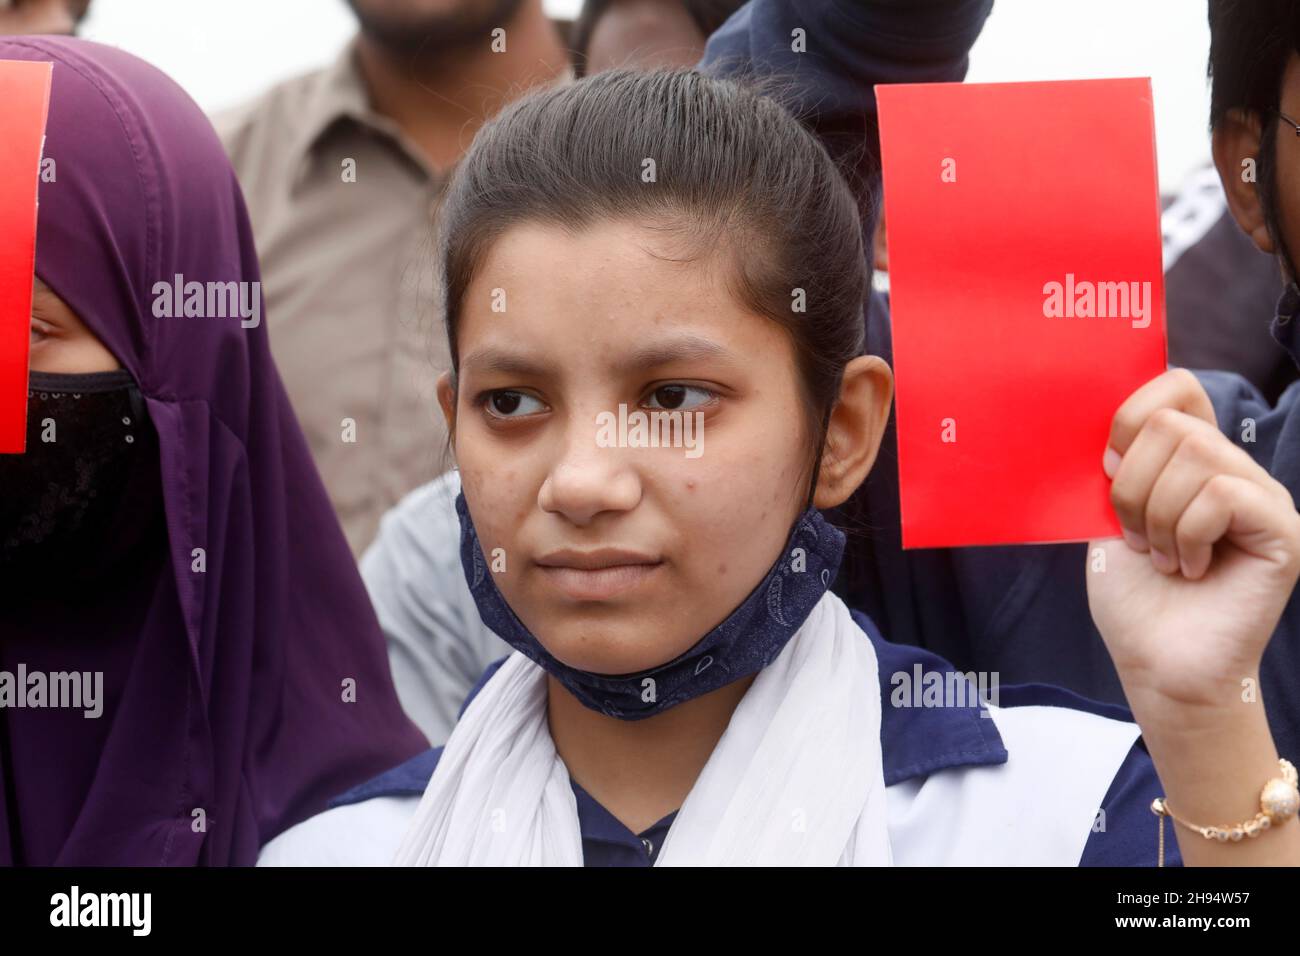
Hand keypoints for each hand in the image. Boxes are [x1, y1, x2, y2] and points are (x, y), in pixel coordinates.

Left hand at [1086, 370, 1299, 715]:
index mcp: (1193, 459)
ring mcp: (1264, 498)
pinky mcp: (1283, 531)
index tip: (1109, 467)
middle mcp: (1235, 469)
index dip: (1131, 414)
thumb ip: (1117, 465)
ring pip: (1195, 458)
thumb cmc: (1133, 596)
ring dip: (1157, 517)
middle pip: (1172, 425)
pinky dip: (1188, 534)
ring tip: (1164, 559)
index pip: (1178, 387)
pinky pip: (1222, 495)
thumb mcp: (1106, 517)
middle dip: (1132, 486)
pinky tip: (1192, 569)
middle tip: (1137, 538)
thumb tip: (1113, 428)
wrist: (1157, 663)